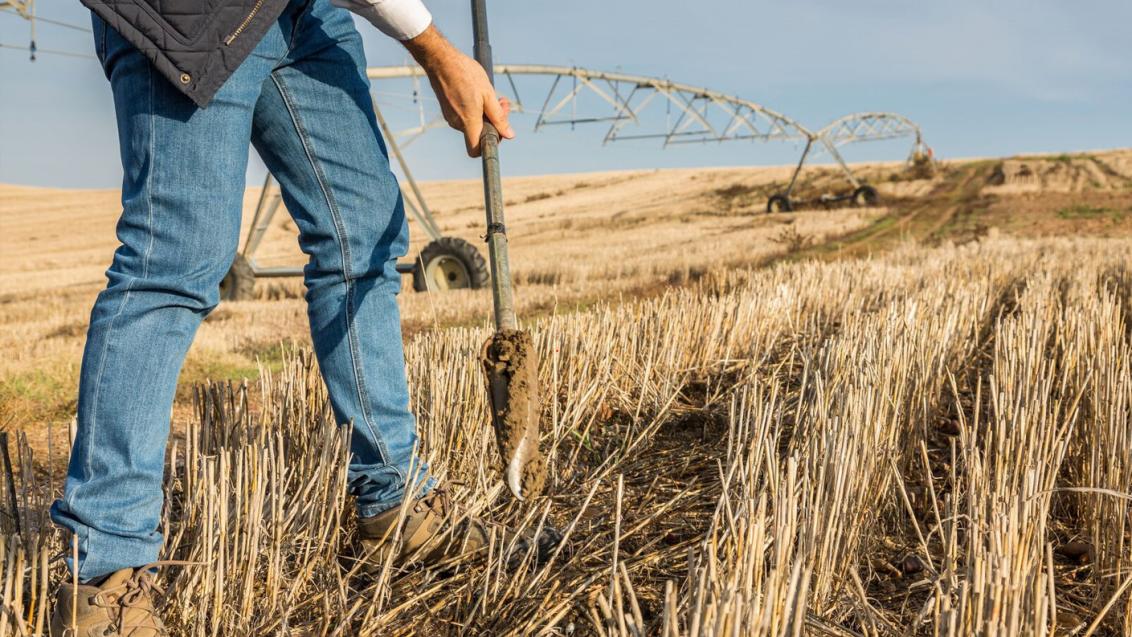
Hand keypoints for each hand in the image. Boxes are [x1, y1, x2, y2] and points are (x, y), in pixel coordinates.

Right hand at [404, 25, 514, 156]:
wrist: (441, 60)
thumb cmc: (465, 74)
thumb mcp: (488, 94)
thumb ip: (498, 117)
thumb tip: (509, 135)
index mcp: (468, 122)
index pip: (476, 150)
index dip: (490, 144)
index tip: (499, 129)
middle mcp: (457, 123)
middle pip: (478, 134)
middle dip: (494, 121)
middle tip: (502, 102)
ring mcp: (450, 117)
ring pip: (473, 123)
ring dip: (486, 112)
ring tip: (491, 94)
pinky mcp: (447, 109)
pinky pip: (464, 115)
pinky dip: (475, 108)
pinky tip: (478, 92)